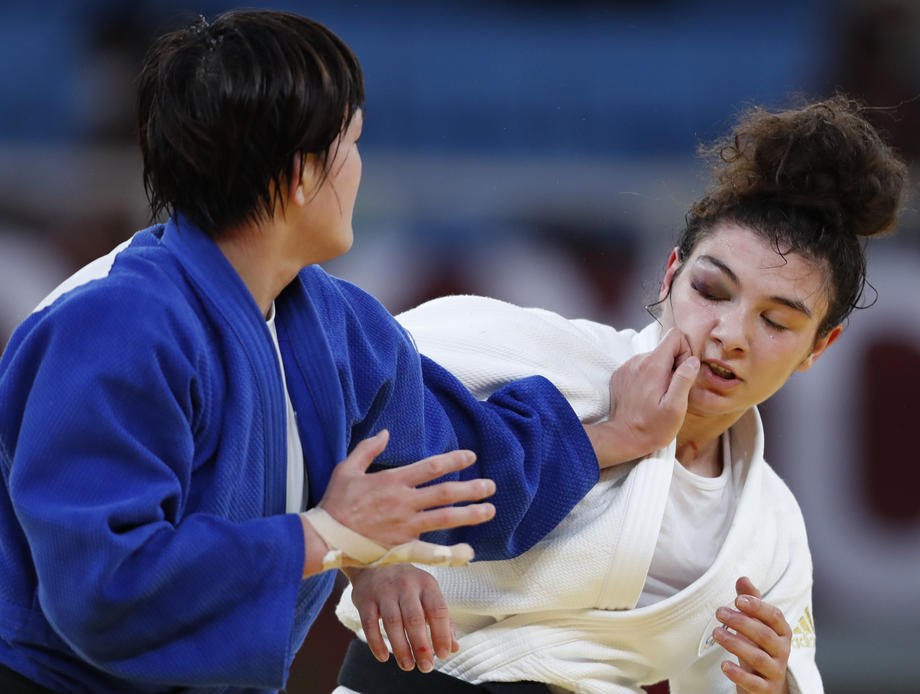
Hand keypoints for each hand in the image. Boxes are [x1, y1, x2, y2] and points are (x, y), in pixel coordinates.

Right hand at [302, 431, 495, 575]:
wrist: (325, 537)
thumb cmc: (335, 502)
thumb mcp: (347, 468)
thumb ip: (368, 448)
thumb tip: (385, 433)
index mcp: (393, 481)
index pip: (431, 467)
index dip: (453, 460)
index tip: (470, 456)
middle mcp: (404, 503)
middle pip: (445, 492)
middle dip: (471, 488)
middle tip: (491, 486)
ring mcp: (405, 526)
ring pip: (444, 518)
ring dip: (470, 514)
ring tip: (489, 510)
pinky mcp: (401, 547)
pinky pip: (430, 551)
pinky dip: (450, 553)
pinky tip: (469, 552)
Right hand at [346, 564, 457, 672]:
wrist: (375, 559)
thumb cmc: (408, 583)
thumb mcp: (428, 594)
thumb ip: (442, 620)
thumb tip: (453, 647)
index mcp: (426, 583)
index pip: (438, 610)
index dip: (442, 634)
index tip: (444, 654)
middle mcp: (406, 585)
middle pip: (415, 619)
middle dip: (421, 647)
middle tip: (426, 667)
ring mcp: (384, 591)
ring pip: (393, 623)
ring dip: (401, 648)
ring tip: (408, 665)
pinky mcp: (365, 598)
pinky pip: (369, 624)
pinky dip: (376, 643)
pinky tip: (384, 657)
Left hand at [585, 328, 698, 466]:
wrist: (622, 438)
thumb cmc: (652, 427)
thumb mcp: (676, 408)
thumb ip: (684, 379)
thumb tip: (692, 360)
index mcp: (652, 365)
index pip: (674, 336)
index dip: (684, 352)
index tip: (682, 374)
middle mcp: (637, 361)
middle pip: (664, 348)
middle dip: (673, 365)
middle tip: (671, 391)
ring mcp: (627, 367)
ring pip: (653, 359)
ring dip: (660, 373)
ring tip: (658, 397)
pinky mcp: (621, 376)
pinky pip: (640, 368)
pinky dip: (647, 378)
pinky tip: (646, 397)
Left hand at [713, 576, 791, 693]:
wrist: (767, 685)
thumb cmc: (759, 648)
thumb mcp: (756, 624)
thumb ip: (750, 603)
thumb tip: (743, 578)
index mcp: (782, 632)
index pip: (774, 616)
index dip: (757, 607)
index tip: (738, 600)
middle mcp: (782, 651)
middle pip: (764, 635)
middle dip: (741, 622)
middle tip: (719, 612)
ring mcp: (775, 671)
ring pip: (758, 658)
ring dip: (736, 644)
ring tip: (717, 633)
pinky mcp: (766, 689)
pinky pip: (754, 683)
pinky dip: (739, 674)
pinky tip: (724, 665)